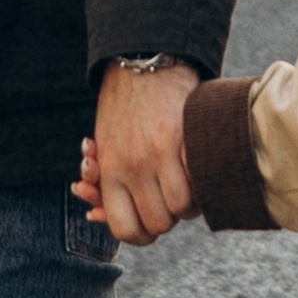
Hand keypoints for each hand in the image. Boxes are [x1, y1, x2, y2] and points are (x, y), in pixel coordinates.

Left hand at [79, 59, 198, 247]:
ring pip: (182, 208)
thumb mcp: (103, 146)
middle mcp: (133, 166)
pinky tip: (197, 173)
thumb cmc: (120, 108)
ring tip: (185, 187)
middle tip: (167, 202)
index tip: (147, 226)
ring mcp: (160, 153)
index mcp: (110, 170)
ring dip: (188, 204)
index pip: (124, 228)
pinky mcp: (185, 139)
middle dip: (166, 219)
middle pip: (158, 223)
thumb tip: (94, 216)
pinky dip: (202, 184)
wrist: (142, 61)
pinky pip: (200, 182)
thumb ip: (103, 181)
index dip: (140, 236)